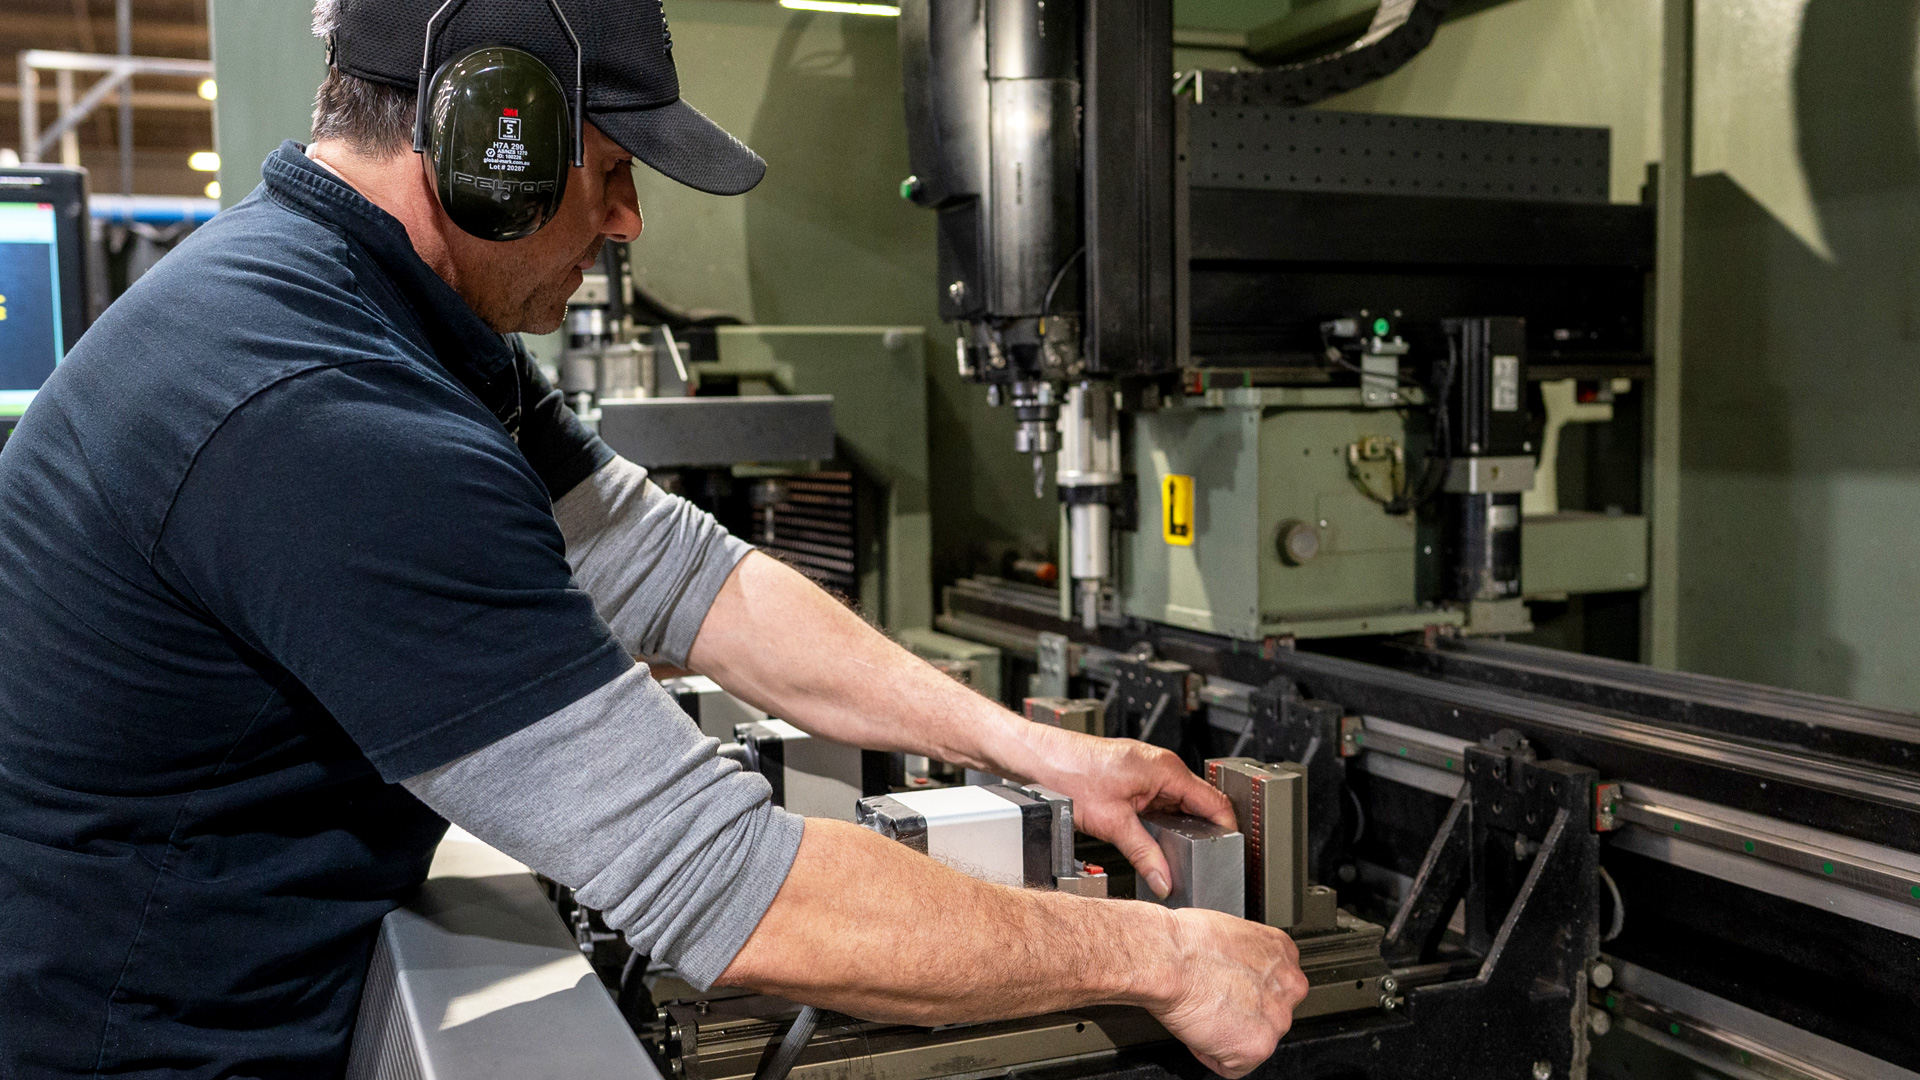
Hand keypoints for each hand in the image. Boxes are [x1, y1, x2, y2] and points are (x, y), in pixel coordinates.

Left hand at [1018, 725, 1235, 897]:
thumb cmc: (1070, 774)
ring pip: (1178, 804)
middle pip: (1199, 804)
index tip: (1229, 853)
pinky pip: (1160, 801)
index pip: (1215, 802)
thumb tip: (1164, 879)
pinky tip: (1155, 838)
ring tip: (1178, 854)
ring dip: (1180, 827)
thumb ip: (1144, 854)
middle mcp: (1162, 765)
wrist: (1040, 760)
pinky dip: (1162, 820)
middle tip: (1202, 862)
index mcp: (1166, 769)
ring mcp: (1149, 770)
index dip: (1226, 830)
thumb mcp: (1113, 823)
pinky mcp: (1135, 777)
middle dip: (1202, 833)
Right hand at [1145, 907, 1308, 1077]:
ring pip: (1255, 1040)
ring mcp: (1277, 1019)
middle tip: (1213, 1003)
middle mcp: (1289, 986)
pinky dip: (1210, 1055)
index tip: (1229, 989)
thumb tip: (1236, 970)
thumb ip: (1246, 957)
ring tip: (1203, 1013)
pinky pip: (1233, 1066)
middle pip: (1269, 1012)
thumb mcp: (1231, 933)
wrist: (1168, 959)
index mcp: (1283, 953)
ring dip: (1228, 1034)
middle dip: (1242, 1013)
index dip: (1245, 989)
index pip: (1274, 983)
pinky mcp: (1258, 1047)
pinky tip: (1198, 1030)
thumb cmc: (1185, 942)